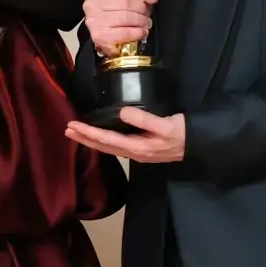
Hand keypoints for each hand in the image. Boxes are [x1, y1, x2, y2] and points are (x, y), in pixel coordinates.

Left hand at [65, 108, 186, 162]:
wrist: (198, 144)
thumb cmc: (182, 133)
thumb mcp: (165, 124)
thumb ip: (144, 120)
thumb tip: (122, 113)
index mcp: (137, 148)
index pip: (106, 140)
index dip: (88, 133)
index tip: (73, 126)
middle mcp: (133, 153)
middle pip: (103, 147)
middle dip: (84, 138)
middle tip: (67, 130)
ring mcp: (136, 153)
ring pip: (108, 147)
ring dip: (91, 140)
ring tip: (76, 133)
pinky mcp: (140, 148)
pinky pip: (115, 145)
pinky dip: (102, 140)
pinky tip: (98, 136)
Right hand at [81, 0, 156, 52]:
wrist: (111, 35)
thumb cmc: (122, 11)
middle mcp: (92, 3)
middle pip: (124, 2)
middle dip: (141, 9)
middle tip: (145, 14)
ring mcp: (94, 20)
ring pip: (125, 17)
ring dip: (141, 21)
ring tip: (144, 23)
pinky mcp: (99, 36)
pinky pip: (124, 33)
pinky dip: (137, 33)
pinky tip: (141, 32)